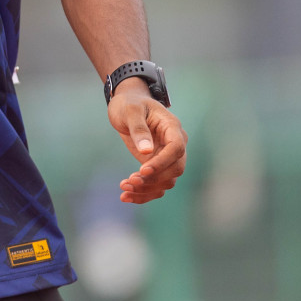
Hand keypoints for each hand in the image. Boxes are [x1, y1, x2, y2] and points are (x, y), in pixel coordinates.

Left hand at [107, 77, 187, 203]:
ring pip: (166, 181)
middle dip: (153, 179)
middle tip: (129, 182)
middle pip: (174, 169)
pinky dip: (143, 194)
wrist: (127, 106)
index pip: (176, 149)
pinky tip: (126, 197)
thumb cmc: (129, 103)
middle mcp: (175, 144)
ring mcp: (167, 157)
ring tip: (124, 190)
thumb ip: (138, 128)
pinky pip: (157, 185)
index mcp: (172, 128)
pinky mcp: (157, 167)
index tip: (142, 170)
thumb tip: (146, 152)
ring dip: (146, 189)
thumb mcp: (130, 110)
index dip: (162, 162)